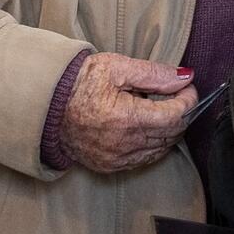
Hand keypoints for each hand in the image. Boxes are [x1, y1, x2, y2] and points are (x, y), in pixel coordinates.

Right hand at [57, 53, 196, 173]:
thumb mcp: (116, 68)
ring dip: (168, 129)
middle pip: (171, 134)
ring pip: (161, 149)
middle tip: (177, 95)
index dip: (188, 100)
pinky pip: (145, 159)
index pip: (175, 115)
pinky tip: (147, 126)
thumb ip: (154, 74)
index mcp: (125, 118)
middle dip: (181, 113)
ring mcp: (116, 159)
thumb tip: (185, 77)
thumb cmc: (79, 83)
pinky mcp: (110, 166)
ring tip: (160, 107)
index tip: (187, 87)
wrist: (46, 105)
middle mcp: (123, 144)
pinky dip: (153, 144)